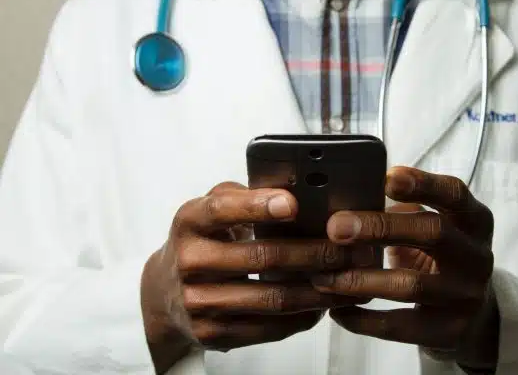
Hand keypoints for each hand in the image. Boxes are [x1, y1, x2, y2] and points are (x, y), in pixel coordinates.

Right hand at [140, 182, 374, 373]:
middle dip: (313, 253)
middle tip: (348, 249)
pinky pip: (268, 328)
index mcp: (189, 221)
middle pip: (261, 257)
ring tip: (347, 279)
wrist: (163, 293)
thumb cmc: (200, 242)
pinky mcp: (211, 333)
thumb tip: (295, 190)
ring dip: (317, 290)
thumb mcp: (209, 210)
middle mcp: (189, 261)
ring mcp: (199, 301)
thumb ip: (243, 196)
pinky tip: (323, 305)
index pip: (222, 209)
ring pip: (271, 298)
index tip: (294, 203)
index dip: (258, 206)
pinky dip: (302, 317)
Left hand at [313, 167, 498, 370]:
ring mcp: (466, 296)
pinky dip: (363, 319)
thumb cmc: (439, 256)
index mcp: (473, 221)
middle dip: (381, 227)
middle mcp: (476, 256)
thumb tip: (347, 197)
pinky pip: (399, 326)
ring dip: (361, 279)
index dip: (423, 184)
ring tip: (323, 276)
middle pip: (433, 233)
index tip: (387, 177)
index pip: (454, 194)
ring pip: (411, 285)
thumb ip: (403, 209)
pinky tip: (336, 310)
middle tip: (335, 227)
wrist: (475, 314)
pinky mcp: (449, 332)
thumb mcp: (433, 226)